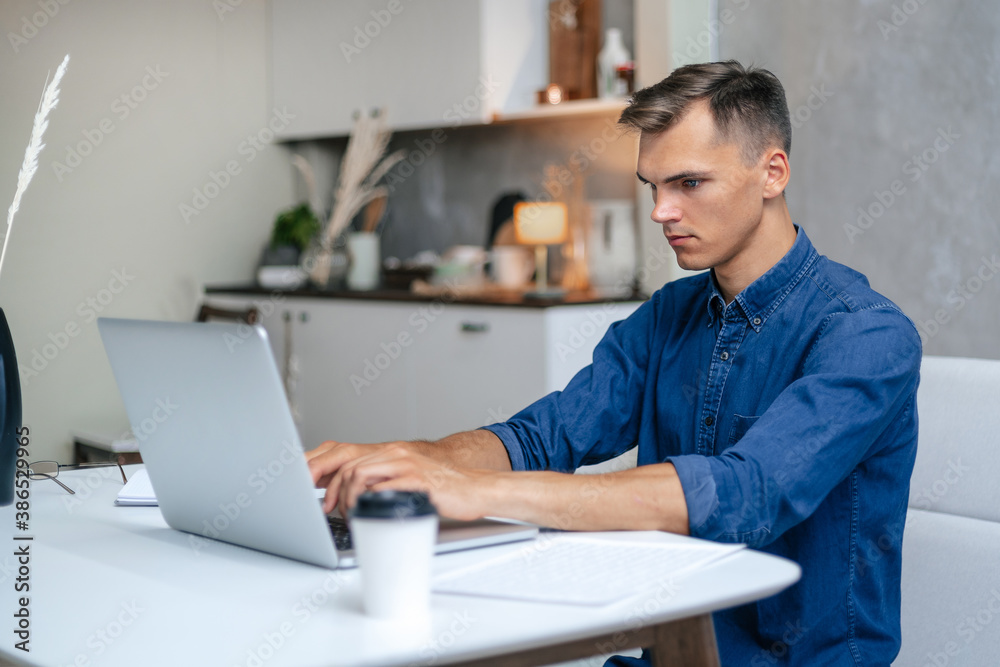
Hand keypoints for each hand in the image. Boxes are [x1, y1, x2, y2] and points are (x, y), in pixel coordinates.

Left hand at [308, 441, 489, 519]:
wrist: (474, 489)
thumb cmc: (441, 489)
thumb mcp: (406, 480)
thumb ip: (381, 482)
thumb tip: (350, 498)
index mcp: (390, 453)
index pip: (347, 460)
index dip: (329, 481)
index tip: (322, 500)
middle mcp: (395, 454)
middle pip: (349, 467)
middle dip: (335, 493)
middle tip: (335, 513)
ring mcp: (406, 465)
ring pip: (361, 475)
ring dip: (350, 499)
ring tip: (353, 515)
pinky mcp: (417, 480)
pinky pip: (383, 489)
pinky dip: (371, 504)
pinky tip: (372, 515)